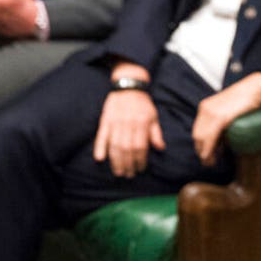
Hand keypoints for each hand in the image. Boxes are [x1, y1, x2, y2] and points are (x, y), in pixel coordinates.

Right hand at [93, 63, 163, 177]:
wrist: (128, 85)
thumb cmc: (142, 103)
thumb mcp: (153, 117)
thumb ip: (156, 133)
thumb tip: (160, 148)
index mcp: (141, 123)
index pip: (141, 146)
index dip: (140, 160)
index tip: (141, 169)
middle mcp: (128, 123)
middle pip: (127, 148)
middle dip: (128, 164)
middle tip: (129, 175)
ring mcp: (115, 122)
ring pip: (114, 145)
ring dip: (116, 160)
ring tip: (118, 172)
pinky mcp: (105, 120)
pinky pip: (101, 135)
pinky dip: (100, 147)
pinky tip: (99, 158)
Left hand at [192, 72, 260, 165]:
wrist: (258, 86)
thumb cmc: (250, 97)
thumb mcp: (232, 109)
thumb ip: (225, 119)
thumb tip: (225, 136)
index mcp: (206, 106)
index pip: (198, 130)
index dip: (201, 145)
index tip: (207, 155)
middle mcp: (206, 109)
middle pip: (197, 135)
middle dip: (201, 151)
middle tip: (209, 162)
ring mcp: (212, 112)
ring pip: (201, 138)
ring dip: (204, 153)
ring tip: (210, 162)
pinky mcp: (220, 117)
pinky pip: (209, 137)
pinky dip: (208, 149)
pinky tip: (210, 157)